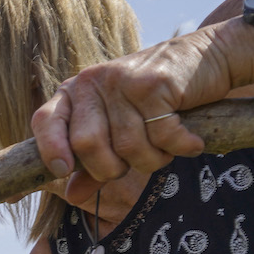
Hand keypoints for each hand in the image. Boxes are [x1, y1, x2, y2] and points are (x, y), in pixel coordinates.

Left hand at [31, 27, 233, 203]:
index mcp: (74, 93)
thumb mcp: (119, 128)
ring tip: (167, 146)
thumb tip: (72, 196)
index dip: (50, 149)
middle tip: (137, 161)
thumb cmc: (158, 100)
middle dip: (113, 169)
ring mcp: (122, 81)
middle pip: (87, 144)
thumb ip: (93, 163)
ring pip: (127, 147)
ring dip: (153, 159)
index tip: (64, 171)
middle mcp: (92, 82)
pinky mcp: (154, 83)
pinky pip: (161, 137)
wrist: (209, 58)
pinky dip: (179, 147)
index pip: (44, 121)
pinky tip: (189, 141)